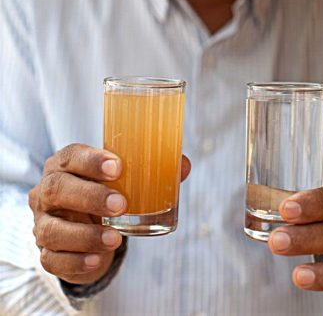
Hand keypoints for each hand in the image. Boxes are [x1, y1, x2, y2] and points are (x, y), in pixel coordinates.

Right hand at [29, 143, 190, 283]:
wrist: (86, 230)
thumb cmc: (104, 196)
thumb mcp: (122, 182)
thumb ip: (153, 172)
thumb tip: (183, 165)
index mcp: (66, 167)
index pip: (71, 156)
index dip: (91, 160)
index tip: (118, 167)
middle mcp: (48, 193)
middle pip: (57, 189)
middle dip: (89, 197)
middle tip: (120, 204)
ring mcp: (44, 223)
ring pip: (51, 229)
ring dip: (85, 235)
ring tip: (115, 238)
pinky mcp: (48, 252)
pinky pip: (53, 259)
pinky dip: (77, 261)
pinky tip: (97, 258)